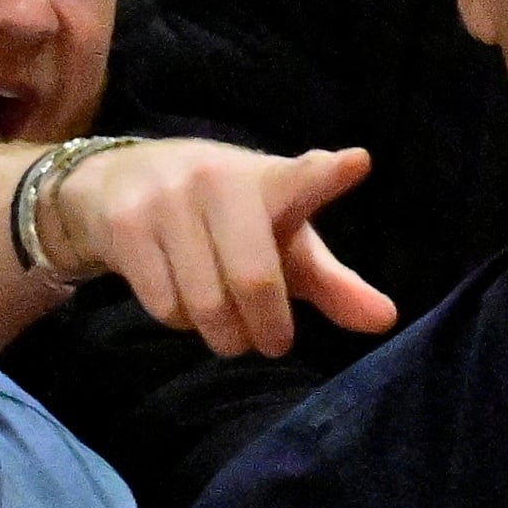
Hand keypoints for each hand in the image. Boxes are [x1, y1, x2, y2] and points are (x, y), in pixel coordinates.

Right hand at [56, 141, 398, 359]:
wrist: (121, 181)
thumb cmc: (226, 219)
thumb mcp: (283, 241)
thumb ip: (333, 283)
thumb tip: (387, 320)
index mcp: (271, 180)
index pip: (302, 178)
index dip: (326, 175)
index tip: (356, 163)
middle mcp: (219, 180)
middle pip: (253, 280)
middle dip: (266, 328)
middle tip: (272, 343)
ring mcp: (167, 199)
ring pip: (204, 303)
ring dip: (222, 333)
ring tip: (227, 325)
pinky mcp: (125, 224)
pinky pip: (165, 304)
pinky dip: (181, 321)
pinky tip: (183, 299)